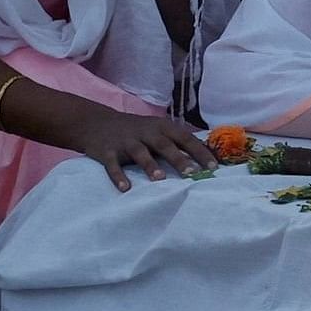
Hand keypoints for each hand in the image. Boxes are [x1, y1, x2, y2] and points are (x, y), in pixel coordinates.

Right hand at [60, 102, 219, 192]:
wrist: (97, 123)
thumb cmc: (137, 131)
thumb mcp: (158, 130)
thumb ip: (178, 142)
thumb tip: (208, 157)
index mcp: (162, 127)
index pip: (185, 138)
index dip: (199, 152)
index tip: (213, 167)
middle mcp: (145, 132)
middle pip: (164, 145)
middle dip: (179, 159)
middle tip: (192, 173)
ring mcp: (126, 141)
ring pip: (140, 153)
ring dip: (150, 165)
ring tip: (160, 179)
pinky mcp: (107, 151)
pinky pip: (113, 164)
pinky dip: (118, 176)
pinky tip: (125, 188)